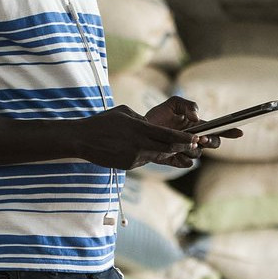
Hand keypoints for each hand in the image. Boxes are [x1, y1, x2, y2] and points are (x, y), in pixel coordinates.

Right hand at [74, 105, 198, 169]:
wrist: (82, 139)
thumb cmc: (102, 122)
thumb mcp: (124, 112)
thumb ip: (141, 119)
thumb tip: (152, 124)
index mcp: (140, 129)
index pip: (168, 136)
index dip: (184, 139)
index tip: (195, 138)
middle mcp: (139, 145)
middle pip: (168, 149)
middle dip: (182, 147)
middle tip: (194, 146)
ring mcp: (134, 157)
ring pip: (158, 156)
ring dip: (168, 152)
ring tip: (176, 148)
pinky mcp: (129, 165)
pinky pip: (145, 160)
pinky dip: (151, 156)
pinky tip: (150, 151)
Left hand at [144, 97, 235, 167]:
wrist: (138, 130)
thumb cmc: (158, 116)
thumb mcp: (172, 104)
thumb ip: (187, 105)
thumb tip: (197, 118)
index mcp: (199, 126)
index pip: (219, 129)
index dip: (230, 131)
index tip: (239, 132)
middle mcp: (195, 140)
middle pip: (213, 143)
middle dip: (211, 141)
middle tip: (201, 137)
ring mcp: (186, 151)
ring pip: (198, 154)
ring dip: (193, 148)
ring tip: (183, 142)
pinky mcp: (175, 160)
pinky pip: (186, 164)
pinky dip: (183, 160)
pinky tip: (176, 154)